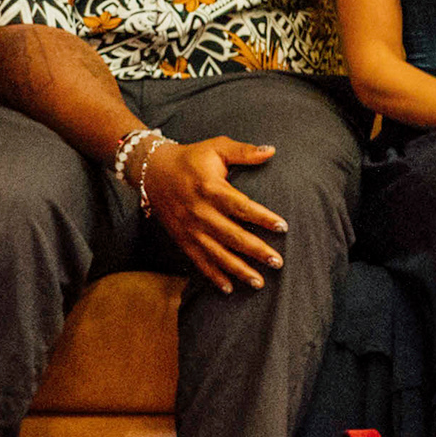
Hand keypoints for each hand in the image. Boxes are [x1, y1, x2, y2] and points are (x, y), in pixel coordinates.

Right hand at [137, 135, 288, 291]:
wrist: (152, 171)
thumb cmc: (191, 158)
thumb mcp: (216, 147)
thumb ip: (243, 151)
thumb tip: (271, 150)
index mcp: (211, 189)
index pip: (241, 207)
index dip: (262, 218)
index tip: (283, 227)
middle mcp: (200, 213)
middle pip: (232, 236)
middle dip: (256, 251)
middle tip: (278, 262)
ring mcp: (190, 229)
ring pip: (217, 254)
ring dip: (238, 270)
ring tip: (259, 282)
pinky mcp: (182, 239)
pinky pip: (198, 261)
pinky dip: (213, 276)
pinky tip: (229, 289)